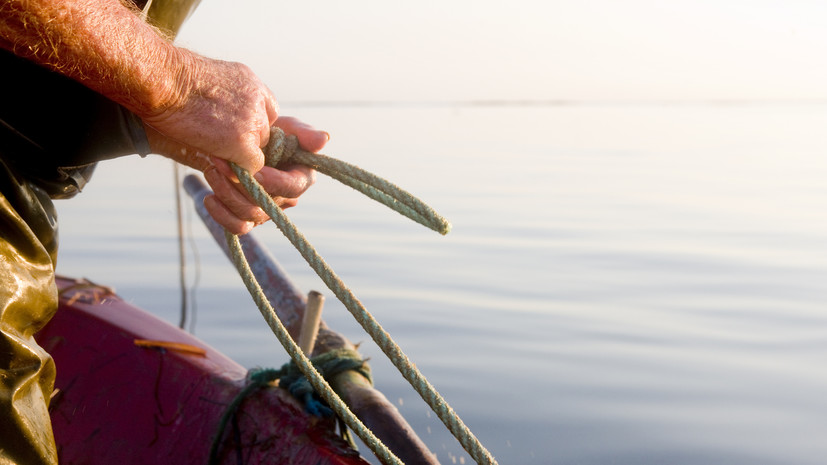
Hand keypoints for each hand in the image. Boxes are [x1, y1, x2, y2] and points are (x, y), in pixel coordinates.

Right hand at [141, 52, 277, 173]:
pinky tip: (217, 162)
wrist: (162, 79)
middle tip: (217, 143)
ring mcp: (253, 120)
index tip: (231, 131)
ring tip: (211, 149)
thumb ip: (224, 98)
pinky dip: (238, 170)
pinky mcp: (242, 141)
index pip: (265, 112)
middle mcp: (258, 100)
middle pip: (263, 132)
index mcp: (251, 83)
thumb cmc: (169, 78)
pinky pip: (252, 166)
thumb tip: (220, 119)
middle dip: (244, 141)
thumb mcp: (207, 80)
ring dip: (238, 154)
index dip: (250, 126)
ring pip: (258, 149)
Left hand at [145, 116, 328, 233]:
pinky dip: (221, 215)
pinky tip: (208, 197)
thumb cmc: (267, 131)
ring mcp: (267, 211)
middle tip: (219, 162)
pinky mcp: (247, 218)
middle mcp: (286, 198)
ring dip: (227, 194)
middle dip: (241, 184)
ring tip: (211, 170)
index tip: (255, 171)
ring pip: (250, 215)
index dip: (275, 182)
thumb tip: (324, 139)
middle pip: (268, 204)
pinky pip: (238, 227)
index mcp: (301, 177)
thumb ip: (303, 133)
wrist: (238, 141)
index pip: (294, 187)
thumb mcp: (286, 126)